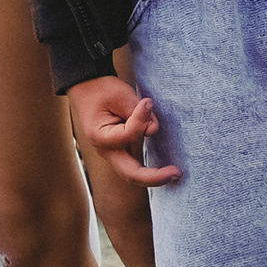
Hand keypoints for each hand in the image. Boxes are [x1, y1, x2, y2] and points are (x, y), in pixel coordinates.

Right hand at [70, 58, 178, 187]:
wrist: (90, 90)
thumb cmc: (103, 91)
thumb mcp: (120, 96)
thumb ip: (137, 112)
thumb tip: (152, 127)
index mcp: (100, 136)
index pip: (127, 135)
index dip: (140, 120)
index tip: (147, 102)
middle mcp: (107, 150)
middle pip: (130, 174)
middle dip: (154, 177)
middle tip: (176, 173)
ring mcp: (115, 152)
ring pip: (134, 174)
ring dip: (155, 177)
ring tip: (176, 174)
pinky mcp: (124, 149)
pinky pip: (137, 166)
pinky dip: (152, 170)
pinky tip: (168, 169)